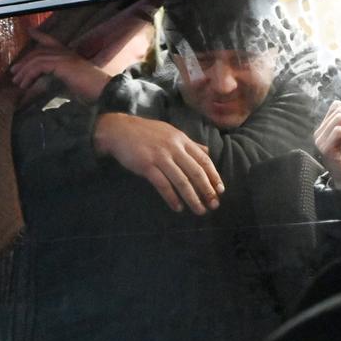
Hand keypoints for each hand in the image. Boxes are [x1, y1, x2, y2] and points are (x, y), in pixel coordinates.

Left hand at [11, 29, 112, 103]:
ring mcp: (64, 57)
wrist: (103, 92)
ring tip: (18, 82)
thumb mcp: (69, 84)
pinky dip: (29, 75)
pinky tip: (25, 84)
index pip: (51, 41)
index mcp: (69, 55)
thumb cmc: (90, 92)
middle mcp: (66, 52)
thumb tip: (43, 85)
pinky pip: (39, 66)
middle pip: (39, 51)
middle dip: (25, 61)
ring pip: (37, 59)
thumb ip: (57, 81)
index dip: (40, 35)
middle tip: (14, 72)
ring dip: (24, 71)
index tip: (30, 31)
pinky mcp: (62, 64)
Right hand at [93, 112, 223, 214]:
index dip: (214, 176)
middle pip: (196, 172)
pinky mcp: (147, 165)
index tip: (220, 190)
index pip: (203, 159)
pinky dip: (172, 198)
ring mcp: (160, 157)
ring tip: (199, 210)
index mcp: (181, 140)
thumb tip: (207, 151)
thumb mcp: (170, 133)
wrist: (119, 130)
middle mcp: (174, 148)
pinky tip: (178, 208)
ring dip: (192, 198)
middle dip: (207, 190)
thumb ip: (189, 143)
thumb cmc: (145, 133)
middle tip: (214, 205)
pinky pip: (163, 185)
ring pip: (182, 180)